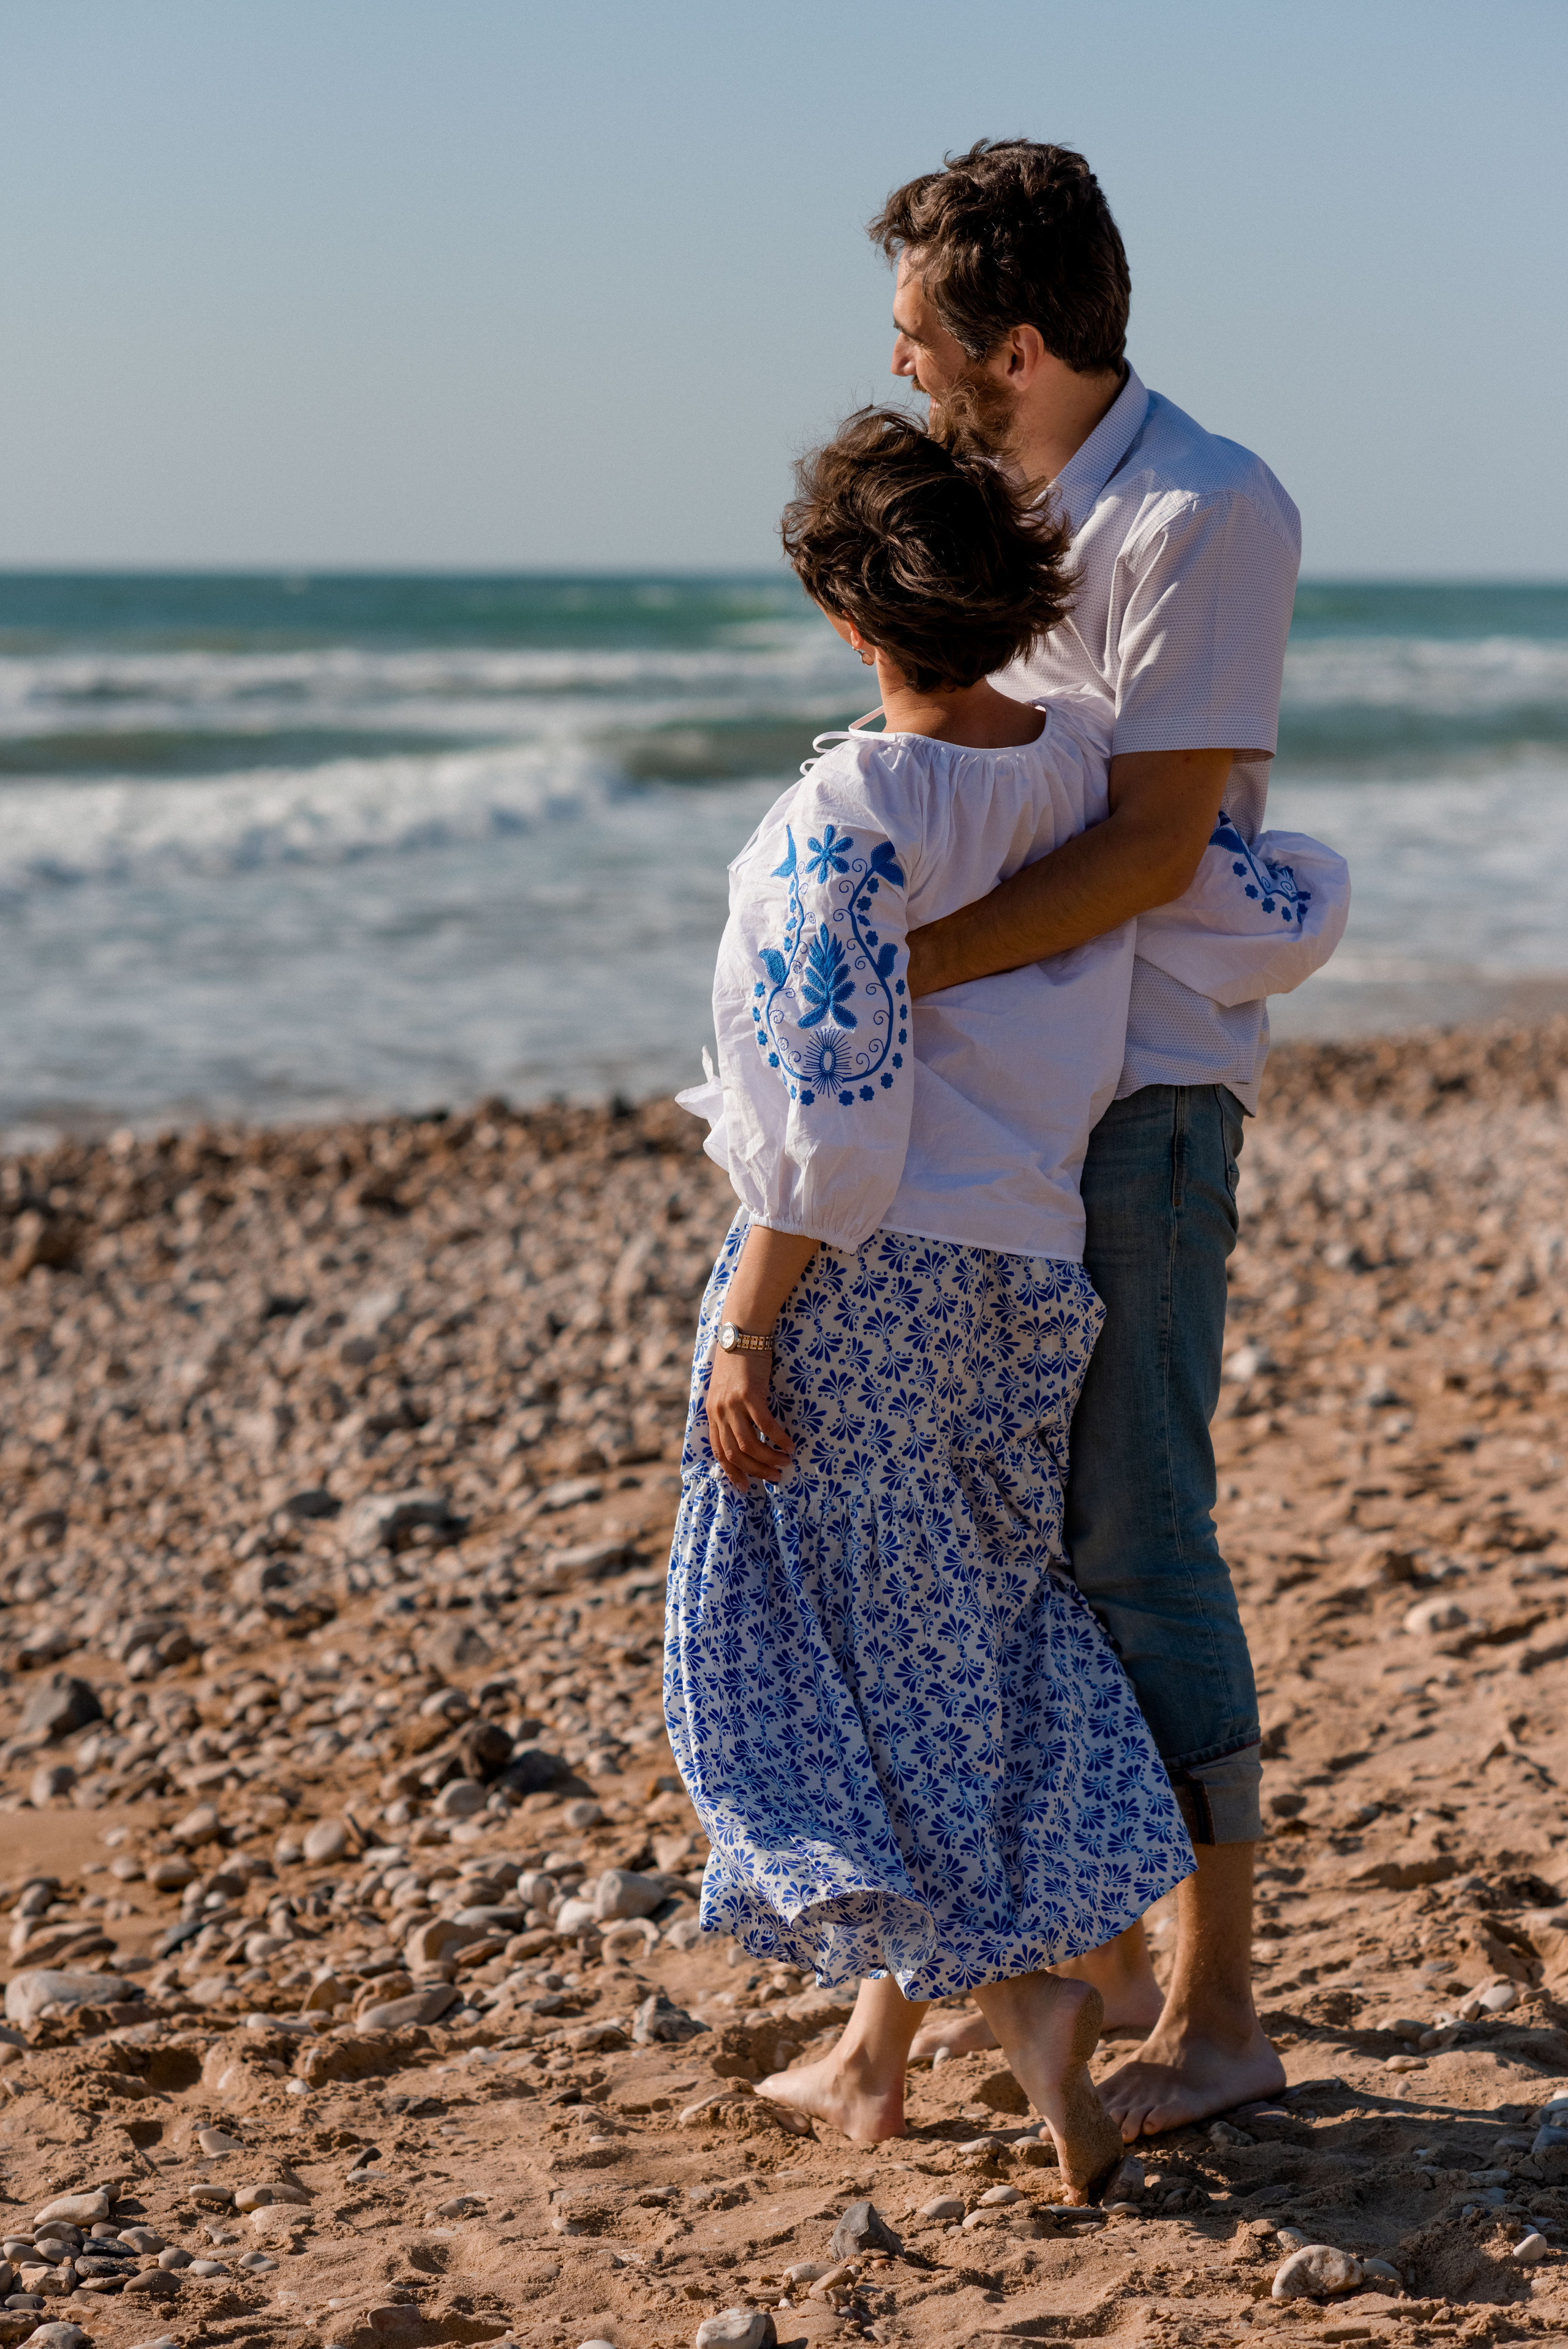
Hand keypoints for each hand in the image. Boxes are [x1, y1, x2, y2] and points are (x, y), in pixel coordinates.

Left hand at [706, 1346, 794, 1490]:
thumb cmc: (738, 1360)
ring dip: (768, 1458)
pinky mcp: (750, 1395)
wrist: (742, 1332)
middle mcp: (719, 1411)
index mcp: (712, 1412)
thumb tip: (744, 1431)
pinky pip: (765, 1425)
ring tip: (785, 1462)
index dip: (732, 1472)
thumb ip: (730, 1410)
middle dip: (755, 1470)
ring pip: (749, 1444)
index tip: (745, 1486)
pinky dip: (778, 1438)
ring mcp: (733, 1404)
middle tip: (774, 1477)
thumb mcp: (726, 1388)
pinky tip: (789, 1443)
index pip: (719, 1451)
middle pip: (735, 1453)